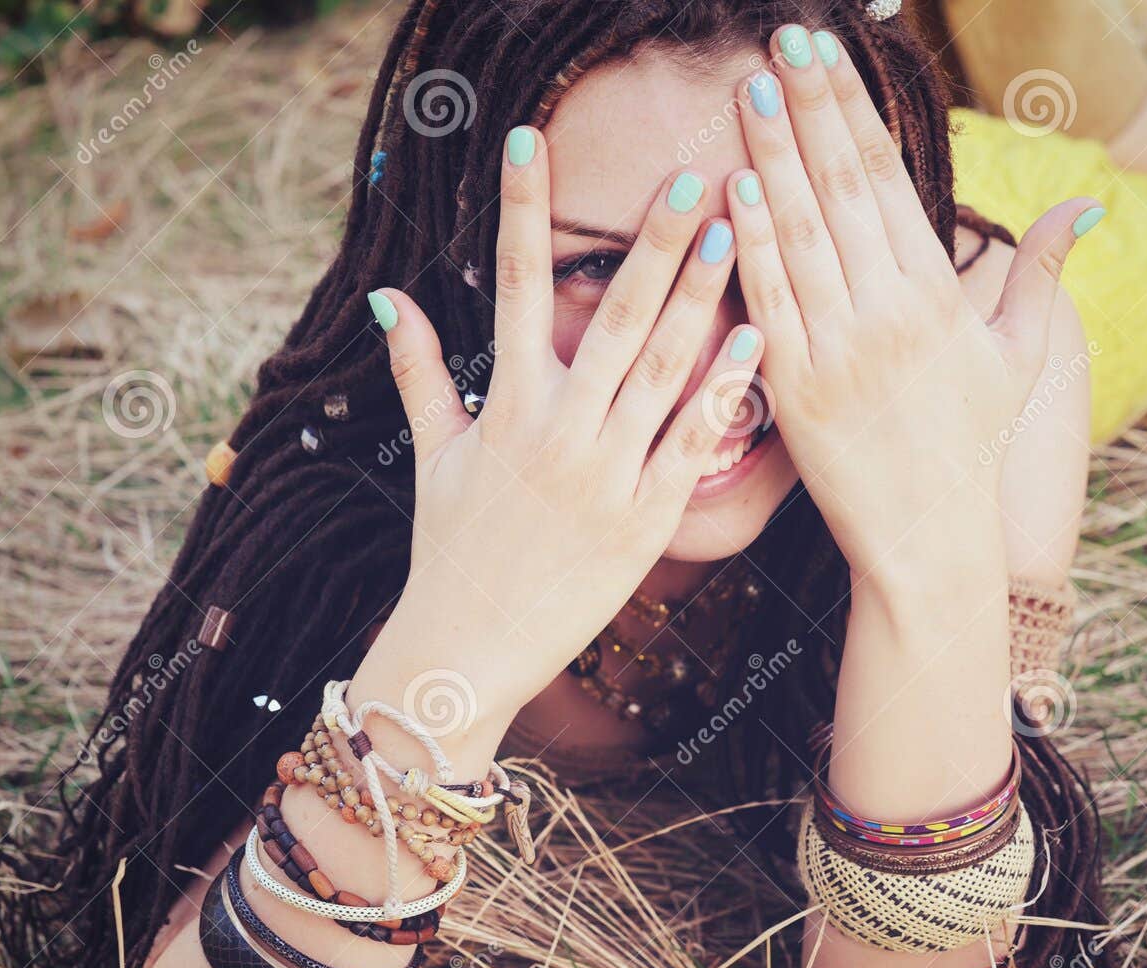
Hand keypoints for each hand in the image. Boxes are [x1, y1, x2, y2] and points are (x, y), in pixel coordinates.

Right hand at [357, 128, 761, 736]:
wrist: (466, 649)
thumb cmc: (447, 550)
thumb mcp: (434, 456)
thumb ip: (420, 371)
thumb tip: (392, 297)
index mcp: (505, 407)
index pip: (509, 287)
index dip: (520, 209)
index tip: (530, 139)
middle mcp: (555, 431)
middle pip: (610, 317)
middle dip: (651, 243)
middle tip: (690, 177)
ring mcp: (603, 475)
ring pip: (660, 370)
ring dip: (700, 297)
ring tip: (735, 234)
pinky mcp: (644, 520)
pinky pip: (691, 444)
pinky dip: (724, 392)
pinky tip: (755, 336)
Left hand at [728, 25, 1100, 576]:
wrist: (927, 540)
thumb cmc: (970, 445)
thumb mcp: (1018, 357)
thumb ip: (1039, 273)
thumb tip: (1088, 203)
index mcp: (938, 295)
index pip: (887, 180)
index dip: (854, 111)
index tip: (827, 56)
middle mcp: (890, 313)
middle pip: (840, 190)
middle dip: (809, 111)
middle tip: (779, 47)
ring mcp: (839, 350)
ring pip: (799, 235)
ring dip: (770, 158)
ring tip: (749, 93)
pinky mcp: (795, 390)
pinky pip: (768, 303)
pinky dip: (748, 245)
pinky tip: (731, 188)